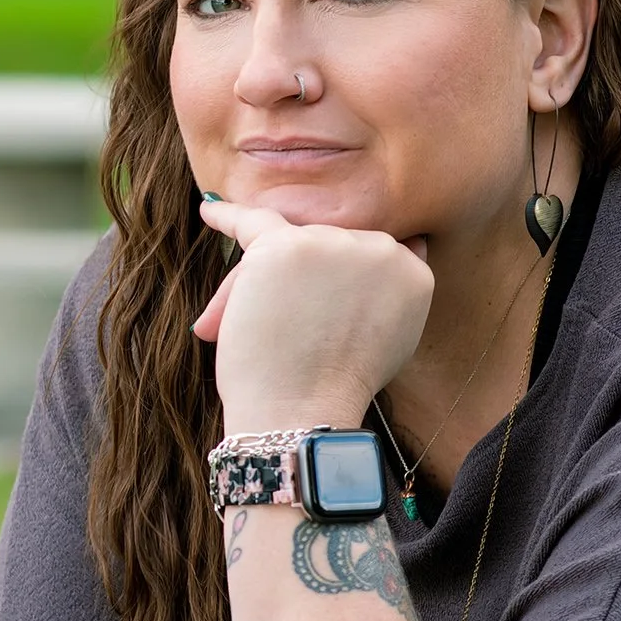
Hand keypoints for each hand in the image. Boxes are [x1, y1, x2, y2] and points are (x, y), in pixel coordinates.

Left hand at [194, 201, 432, 434]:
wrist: (302, 411)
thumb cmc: (337, 385)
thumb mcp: (393, 337)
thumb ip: (392, 288)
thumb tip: (411, 241)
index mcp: (413, 272)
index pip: (368, 255)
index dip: (338, 281)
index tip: (322, 303)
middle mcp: (380, 249)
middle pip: (327, 246)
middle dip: (299, 286)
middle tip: (282, 334)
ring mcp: (332, 243)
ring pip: (290, 245)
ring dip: (263, 284)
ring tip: (252, 330)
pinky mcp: (286, 246)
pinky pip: (252, 220)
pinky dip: (226, 216)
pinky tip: (208, 209)